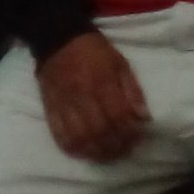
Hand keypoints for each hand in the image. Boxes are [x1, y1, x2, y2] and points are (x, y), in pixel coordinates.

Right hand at [36, 32, 149, 162]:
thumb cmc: (94, 50)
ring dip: (96, 152)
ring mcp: (64, 104)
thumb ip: (132, 90)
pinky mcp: (50, 108)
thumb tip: (143, 118)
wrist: (57, 38)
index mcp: (102, 82)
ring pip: (79, 138)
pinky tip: (84, 152)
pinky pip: (59, 134)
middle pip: (99, 131)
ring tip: (107, 155)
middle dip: (115, 147)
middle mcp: (82, 95)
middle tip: (125, 151)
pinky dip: (73, 148)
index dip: (130, 132)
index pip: (118, 116)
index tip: (138, 138)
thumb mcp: (120, 62)